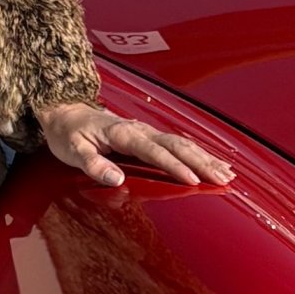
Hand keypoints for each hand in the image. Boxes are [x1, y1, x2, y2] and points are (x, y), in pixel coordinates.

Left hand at [38, 100, 234, 191]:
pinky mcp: (151, 136)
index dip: (174, 166)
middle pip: (177, 145)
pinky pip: (180, 144)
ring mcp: (148, 131)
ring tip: (228, 173)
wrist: (66, 112)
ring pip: (183, 143)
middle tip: (223, 179)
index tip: (193, 180)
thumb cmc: (69, 135)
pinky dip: (200, 154)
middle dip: (202, 162)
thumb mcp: (72, 151)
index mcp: (123, 133)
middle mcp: (140, 130)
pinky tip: (215, 163)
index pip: (154, 151)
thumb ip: (93, 165)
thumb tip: (116, 179)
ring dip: (206, 158)